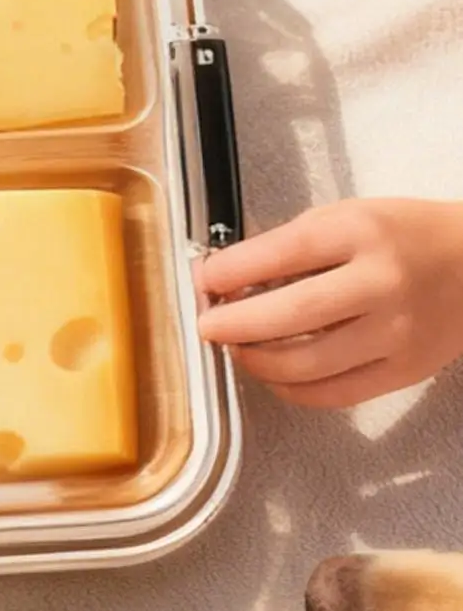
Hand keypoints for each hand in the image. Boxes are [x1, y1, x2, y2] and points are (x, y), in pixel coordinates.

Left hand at [198, 199, 462, 407]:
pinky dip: (291, 389)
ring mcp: (396, 332)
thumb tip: (228, 279)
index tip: (204, 281)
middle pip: (289, 314)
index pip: (279, 254)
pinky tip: (274, 374)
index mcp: (361, 233)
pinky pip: (334, 393)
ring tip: (238, 349)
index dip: (229, 272)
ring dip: (256, 361)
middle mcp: (380, 283)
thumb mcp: (349, 218)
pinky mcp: (406, 370)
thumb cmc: (406, 237)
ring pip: (306, 363)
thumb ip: (291, 246)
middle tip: (208, 326)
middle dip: (232, 324)